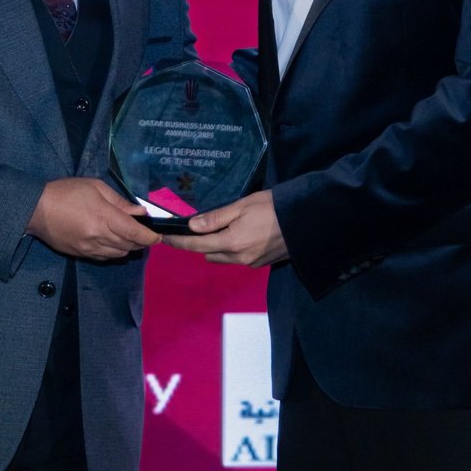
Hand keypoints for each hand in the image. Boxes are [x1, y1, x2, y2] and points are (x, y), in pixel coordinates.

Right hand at [27, 178, 160, 260]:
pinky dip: (114, 252)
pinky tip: (113, 242)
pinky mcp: (81, 255)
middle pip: (129, 246)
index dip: (150, 237)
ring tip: (130, 237)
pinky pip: (105, 257)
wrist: (36, 209)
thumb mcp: (95, 187)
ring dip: (129, 247)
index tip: (158, 236)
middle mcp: (98, 237)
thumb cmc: (66, 192)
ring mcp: (89, 249)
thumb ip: (119, 202)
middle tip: (146, 233)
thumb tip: (139, 212)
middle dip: (141, 242)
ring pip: (119, 254)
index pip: (134, 233)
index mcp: (103, 217)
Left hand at [165, 190, 288, 266]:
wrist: (305, 221)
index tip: (164, 238)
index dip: (179, 241)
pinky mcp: (261, 264)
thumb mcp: (243, 206)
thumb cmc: (273, 207)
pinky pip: (238, 259)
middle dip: (200, 243)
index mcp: (232, 242)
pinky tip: (242, 235)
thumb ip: (216, 217)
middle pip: (208, 253)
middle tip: (200, 226)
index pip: (197, 244)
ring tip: (223, 229)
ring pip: (223, 258)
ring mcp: (251, 263)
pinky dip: (233, 249)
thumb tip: (192, 226)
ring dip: (217, 247)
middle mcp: (239, 258)